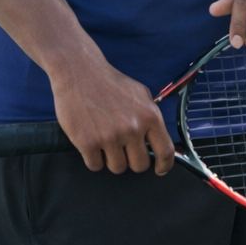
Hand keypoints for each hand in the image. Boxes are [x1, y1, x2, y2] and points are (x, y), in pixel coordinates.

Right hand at [50, 52, 174, 175]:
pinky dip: (94, 159)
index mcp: (149, 116)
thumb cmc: (110, 84)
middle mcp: (132, 129)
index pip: (164, 151)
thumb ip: (150, 117)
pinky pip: (95, 166)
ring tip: (106, 143)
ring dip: (112, 160)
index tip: (160, 170)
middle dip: (132, 160)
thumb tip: (158, 140)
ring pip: (117, 168)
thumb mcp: (141, 95)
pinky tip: (92, 144)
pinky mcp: (87, 143)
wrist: (81, 74)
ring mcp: (110, 137)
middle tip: (124, 150)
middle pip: (139, 165)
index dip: (164, 165)